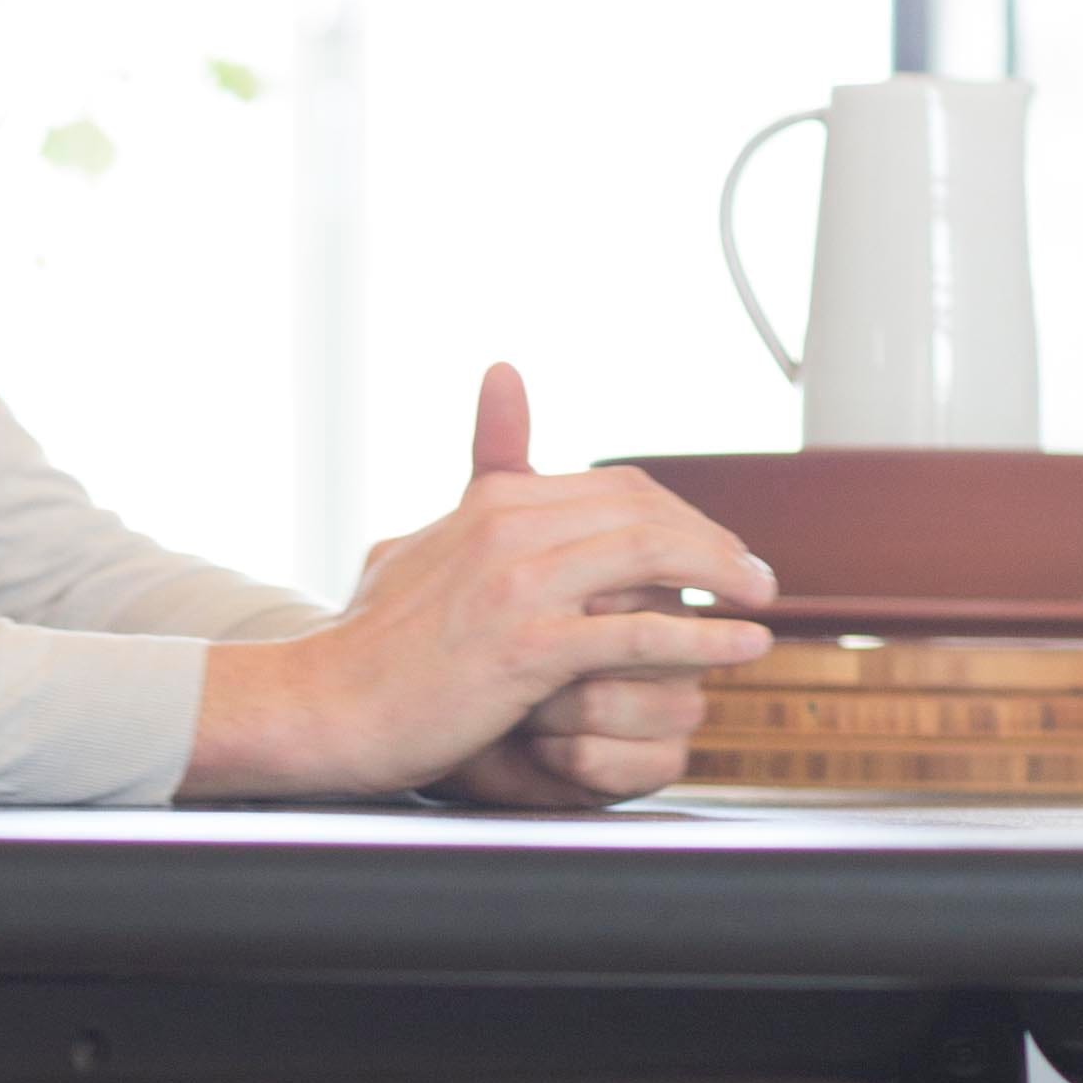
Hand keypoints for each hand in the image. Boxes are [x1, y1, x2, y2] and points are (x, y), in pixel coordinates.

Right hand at [183, 366, 771, 811]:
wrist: (321, 706)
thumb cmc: (372, 646)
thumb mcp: (423, 543)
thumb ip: (479, 476)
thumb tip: (505, 375)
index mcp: (495, 503)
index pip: (619, 488)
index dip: (682, 516)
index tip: (716, 551)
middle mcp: (510, 526)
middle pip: (647, 511)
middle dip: (715, 542)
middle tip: (756, 578)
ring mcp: (518, 585)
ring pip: (652, 555)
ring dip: (723, 576)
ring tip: (761, 602)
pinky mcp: (526, 647)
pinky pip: (636, 631)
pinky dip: (701, 637)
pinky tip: (740, 645)